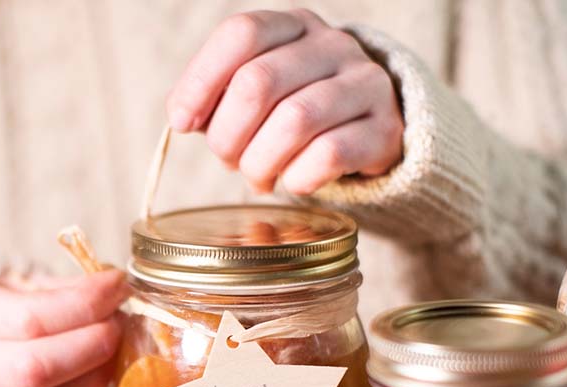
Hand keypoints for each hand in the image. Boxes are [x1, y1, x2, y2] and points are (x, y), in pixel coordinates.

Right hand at [0, 270, 127, 386]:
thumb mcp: (14, 285)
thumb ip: (62, 289)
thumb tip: (115, 291)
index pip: (30, 318)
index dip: (84, 304)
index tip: (117, 287)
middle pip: (36, 368)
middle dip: (92, 346)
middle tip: (116, 327)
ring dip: (93, 382)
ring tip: (109, 357)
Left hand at [167, 9, 402, 194]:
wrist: (368, 132)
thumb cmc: (294, 111)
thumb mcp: (255, 94)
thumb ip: (216, 96)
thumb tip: (182, 115)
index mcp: (292, 26)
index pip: (241, 34)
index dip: (201, 80)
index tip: (182, 121)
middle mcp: (332, 44)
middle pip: (258, 82)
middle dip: (228, 134)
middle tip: (227, 159)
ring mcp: (364, 83)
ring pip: (294, 120)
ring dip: (259, 162)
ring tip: (258, 176)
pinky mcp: (385, 128)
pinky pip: (328, 154)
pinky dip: (297, 177)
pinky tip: (293, 180)